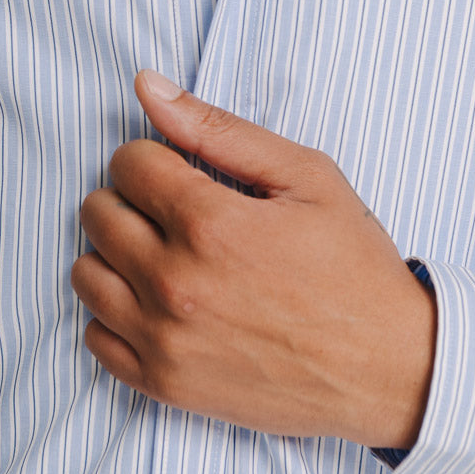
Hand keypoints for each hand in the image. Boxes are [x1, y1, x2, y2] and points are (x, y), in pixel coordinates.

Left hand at [71, 69, 436, 449]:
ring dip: (116, 254)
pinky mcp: (165, 385)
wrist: (388, 367)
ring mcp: (166, 340)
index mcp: (210, 224)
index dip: (154, 157)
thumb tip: (148, 88)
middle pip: (98, 214)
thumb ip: (218, 129)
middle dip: (131, 199)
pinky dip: (116, 314)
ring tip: (164, 254)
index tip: (182, 172)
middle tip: (176, 211)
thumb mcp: (305, 177)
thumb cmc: (353, 267)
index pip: (127, 164)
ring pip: (86, 275)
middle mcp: (176, 283)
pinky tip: (158, 303)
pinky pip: (95, 338)